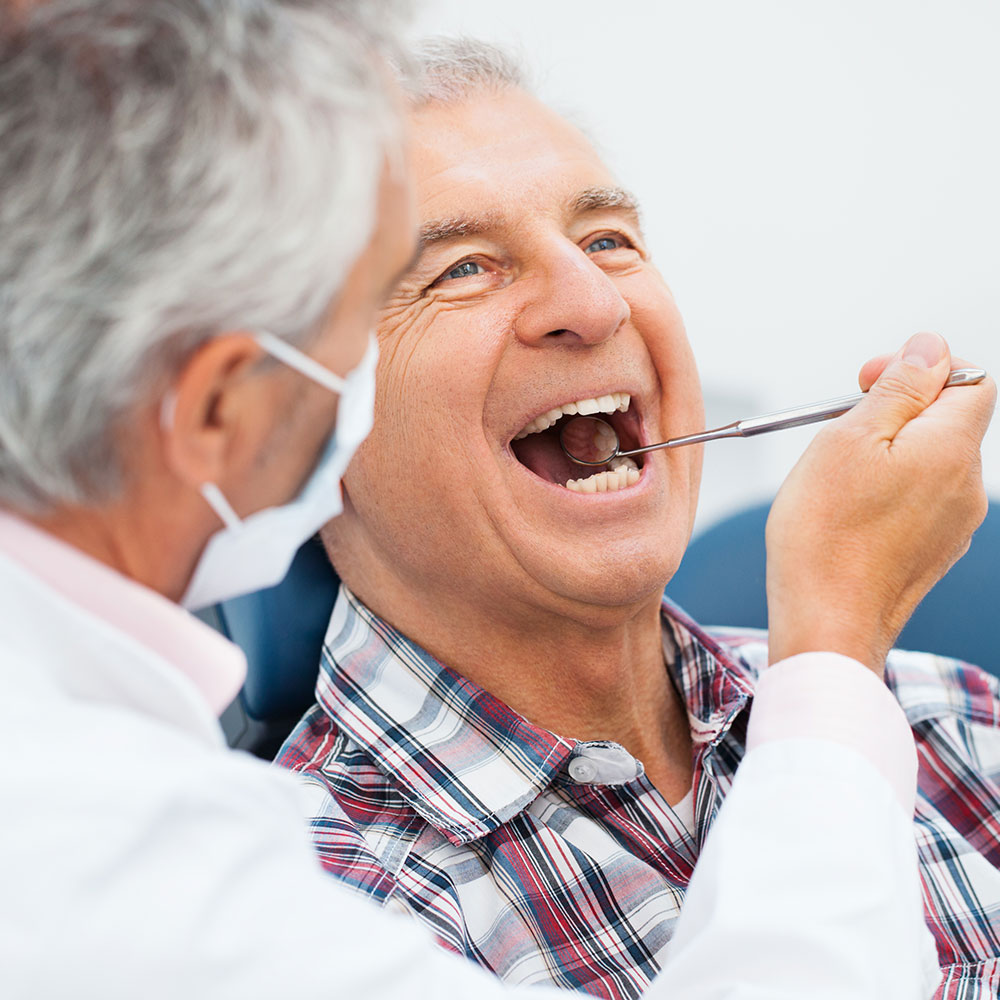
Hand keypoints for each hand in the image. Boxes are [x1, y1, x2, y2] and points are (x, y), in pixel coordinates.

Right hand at [765, 332, 995, 673]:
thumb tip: (929, 349)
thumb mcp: (849, 438)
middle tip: (841, 427)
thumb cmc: (826, 534)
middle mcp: (967, 486)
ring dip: (888, 453)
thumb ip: (897, 388)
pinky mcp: (935, 552)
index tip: (868, 382)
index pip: (971, 379)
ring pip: (929, 462)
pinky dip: (888, 492)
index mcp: (952, 448)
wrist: (827, 623)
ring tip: (837, 477)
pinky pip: (920, 501)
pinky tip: (848, 512)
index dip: (923, 368)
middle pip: (948, 421)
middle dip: (895, 412)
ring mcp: (955, 524)